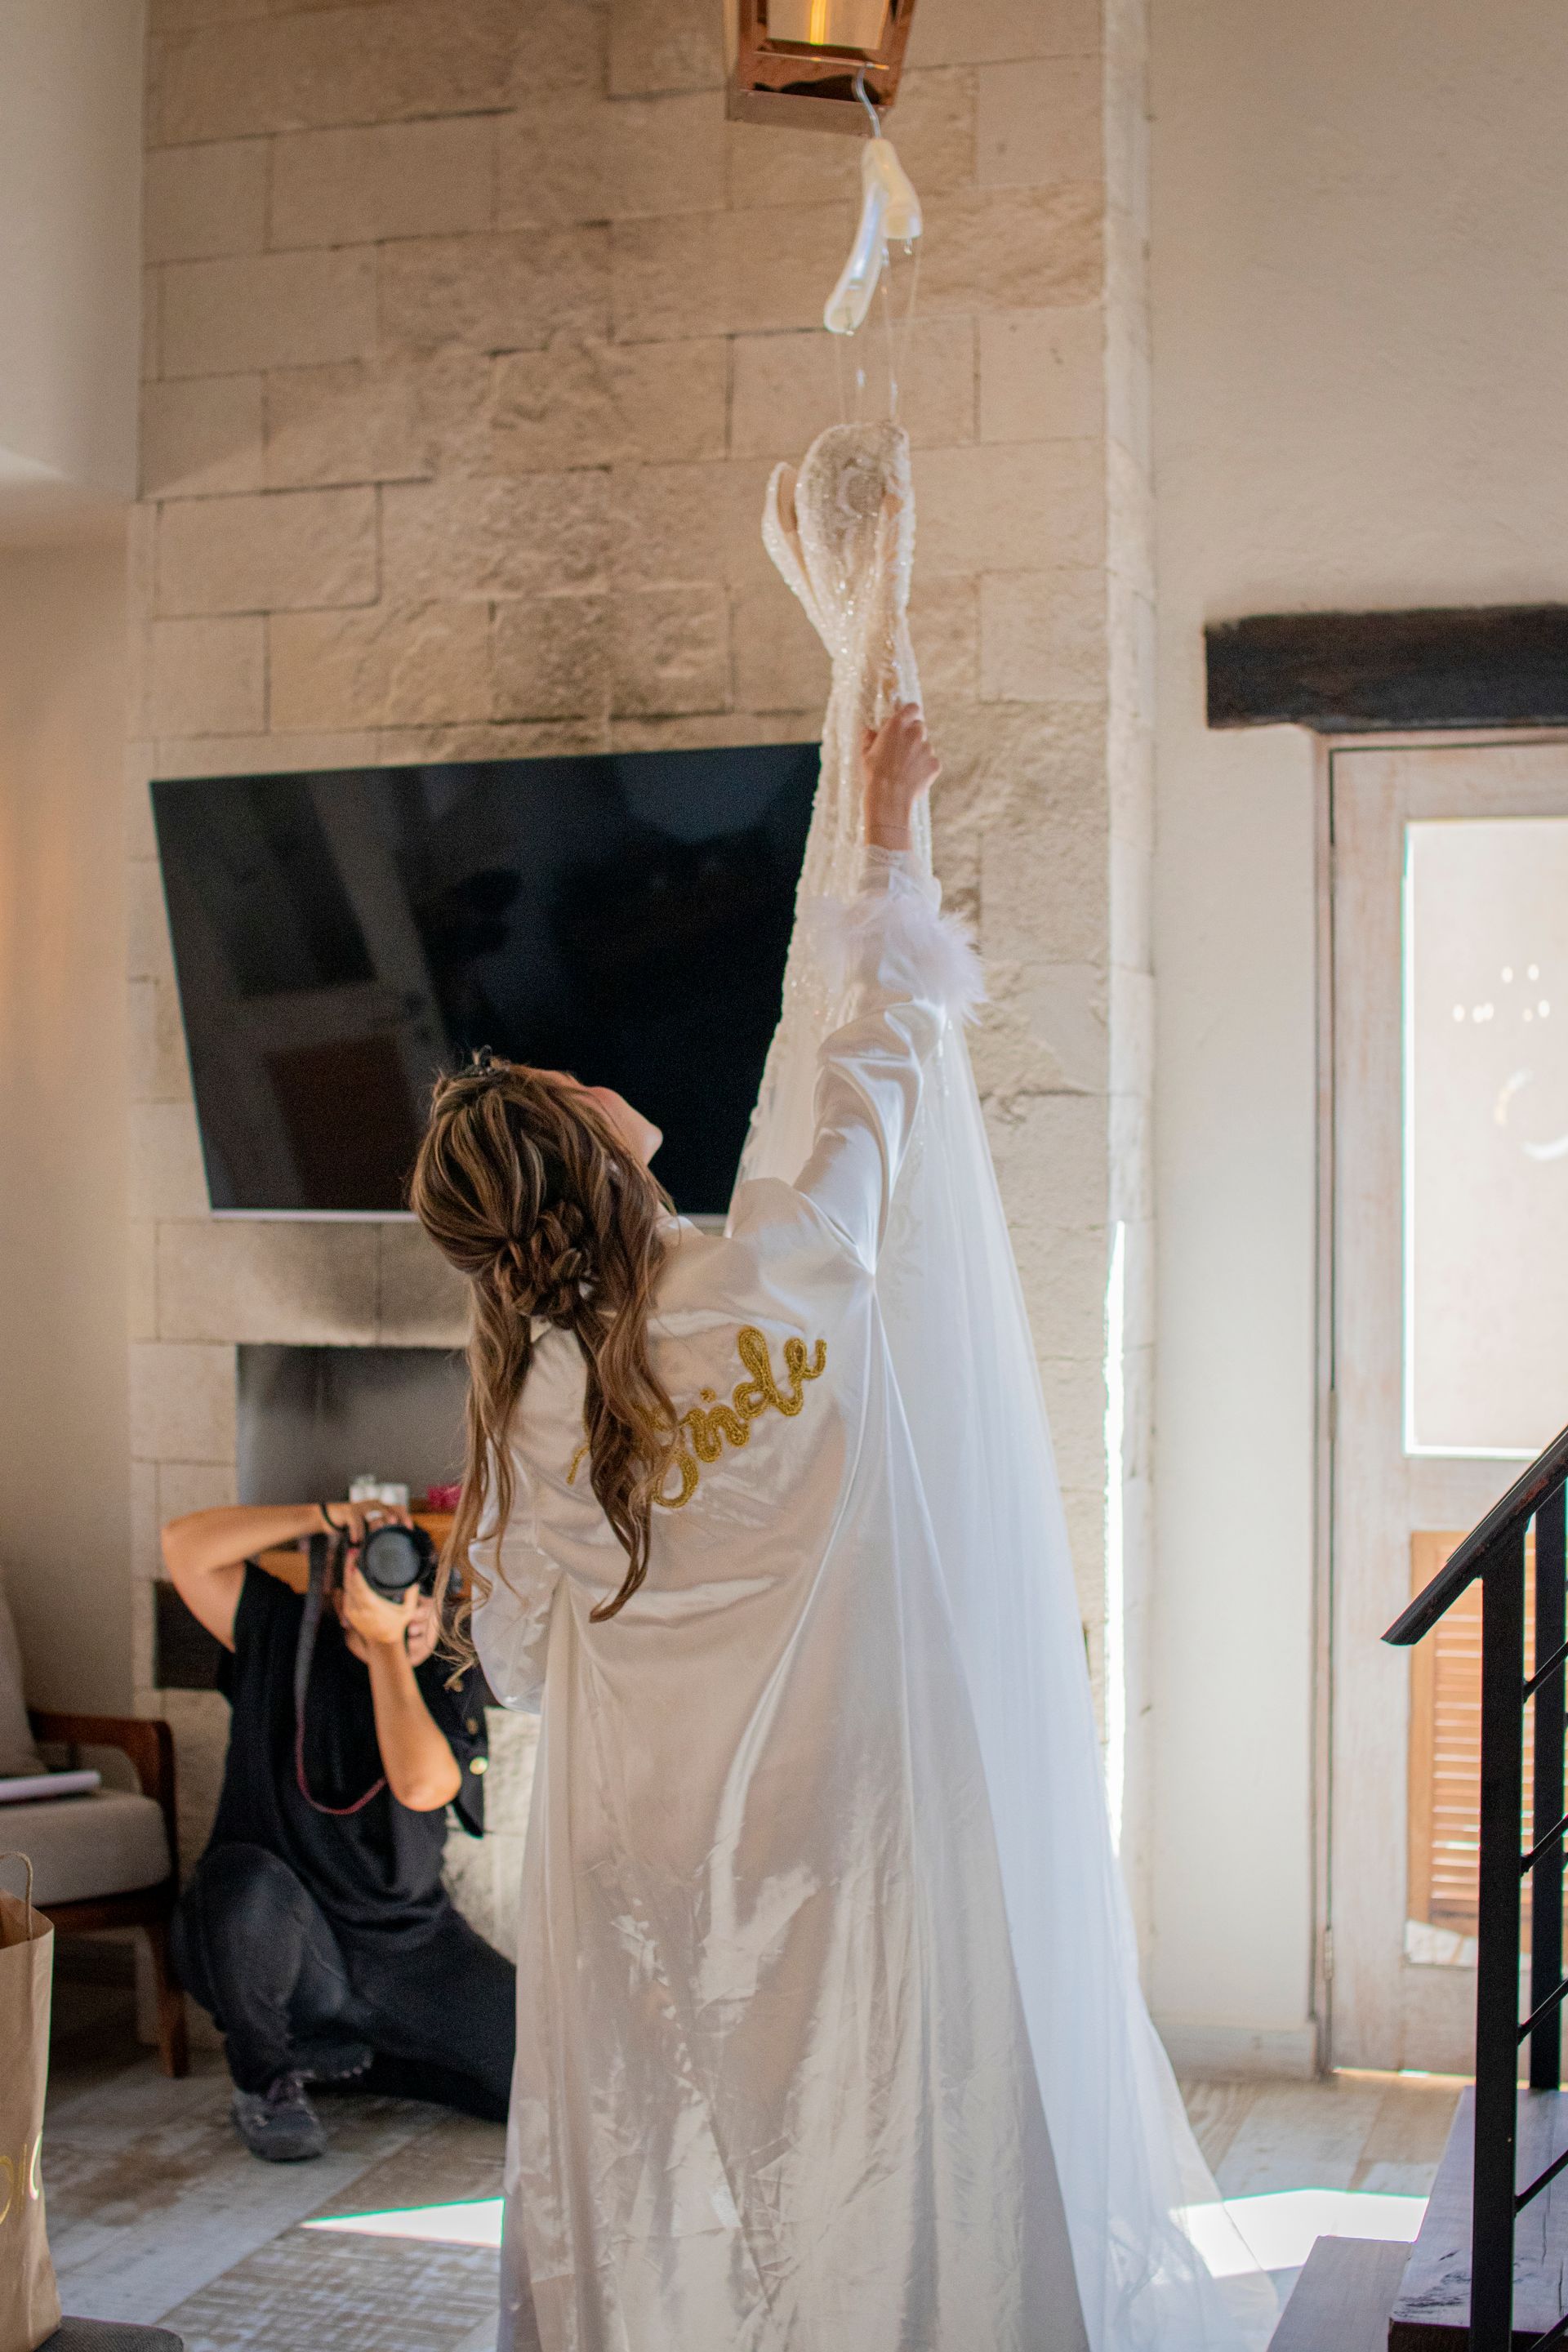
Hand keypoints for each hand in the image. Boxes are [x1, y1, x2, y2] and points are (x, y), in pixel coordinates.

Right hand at [318, 1500, 411, 1549]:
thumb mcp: (369, 1528)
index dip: (405, 1517)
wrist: (335, 1516)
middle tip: (393, 1524)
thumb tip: (393, 1554)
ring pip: (372, 1513)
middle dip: (390, 1517)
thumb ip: (379, 1535)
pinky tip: (357, 1540)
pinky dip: (356, 1530)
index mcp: (383, 1508)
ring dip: (374, 1523)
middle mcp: (374, 1504)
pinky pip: (355, 1520)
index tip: (409, 1529)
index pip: (398, 1508)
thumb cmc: (357, 1525)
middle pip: (387, 1509)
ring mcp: (362, 1506)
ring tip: (376, 1532)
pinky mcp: (349, 1511)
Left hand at [338, 1559, 438, 1661]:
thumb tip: (415, 1580)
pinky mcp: (348, 1611)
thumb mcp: (408, 1611)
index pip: (360, 1588)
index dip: (356, 1574)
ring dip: (348, 1572)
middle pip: (350, 1584)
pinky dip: (348, 1581)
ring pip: (346, 1587)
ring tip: (353, 1556)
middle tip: (353, 1550)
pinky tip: (351, 1570)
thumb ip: (411, 1596)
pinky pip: (346, 1593)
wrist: (383, 1642)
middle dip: (350, 1566)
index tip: (357, 1560)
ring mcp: (352, 1611)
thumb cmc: (396, 1624)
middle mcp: (359, 1609)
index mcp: (372, 1607)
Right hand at [861, 703, 938, 851]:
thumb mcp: (865, 754)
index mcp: (897, 726)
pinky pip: (931, 763)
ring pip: (925, 746)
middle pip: (920, 727)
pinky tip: (913, 778)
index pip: (912, 708)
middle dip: (913, 734)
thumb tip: (868, 731)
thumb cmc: (874, 774)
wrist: (889, 797)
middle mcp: (915, 733)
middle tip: (902, 748)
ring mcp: (927, 749)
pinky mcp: (934, 764)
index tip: (906, 719)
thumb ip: (869, 738)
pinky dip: (925, 768)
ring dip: (918, 753)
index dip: (910, 713)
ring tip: (905, 769)